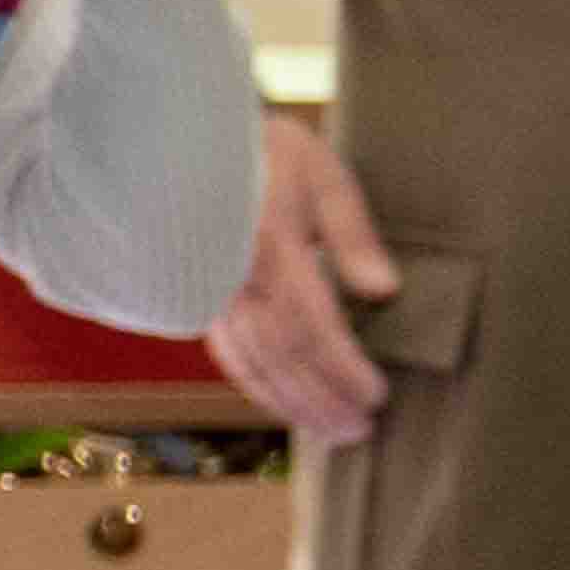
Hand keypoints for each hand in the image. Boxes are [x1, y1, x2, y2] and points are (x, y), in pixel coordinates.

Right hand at [210, 111, 400, 442]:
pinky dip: (256, 385)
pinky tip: (285, 406)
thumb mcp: (320, 172)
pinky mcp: (199, 295)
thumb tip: (384, 291)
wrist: (185, 135)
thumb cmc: (265, 149)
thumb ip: (353, 233)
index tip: (377, 396)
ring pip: (250, 362)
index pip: (310, 323)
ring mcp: (210, 289)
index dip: (343, 367)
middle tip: (361, 431)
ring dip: (292, 404)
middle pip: (280, 355)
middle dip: (321, 399)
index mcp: (269, 244)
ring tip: (333, 433)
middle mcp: (233, 276)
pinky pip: (227, 350)